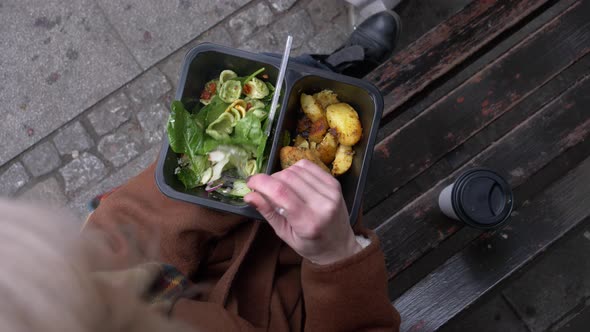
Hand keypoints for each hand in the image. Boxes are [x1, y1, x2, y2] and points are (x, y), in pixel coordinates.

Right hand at [244, 159, 361, 264]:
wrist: (339, 246)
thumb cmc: (309, 245)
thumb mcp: (284, 234)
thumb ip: (268, 212)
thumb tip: (248, 195)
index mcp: (308, 222)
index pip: (281, 193)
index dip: (261, 183)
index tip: (250, 183)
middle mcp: (322, 205)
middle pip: (287, 178)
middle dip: (270, 180)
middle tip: (265, 190)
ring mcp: (331, 192)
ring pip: (297, 170)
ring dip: (282, 175)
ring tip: (282, 188)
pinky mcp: (335, 183)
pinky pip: (309, 166)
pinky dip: (295, 169)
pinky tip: (294, 181)